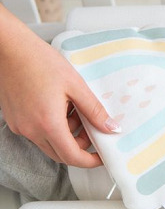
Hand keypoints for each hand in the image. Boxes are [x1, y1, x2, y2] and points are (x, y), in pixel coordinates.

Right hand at [0, 5, 120, 167]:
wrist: (10, 48)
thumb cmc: (39, 61)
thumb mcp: (76, 85)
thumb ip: (95, 110)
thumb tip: (110, 127)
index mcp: (47, 123)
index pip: (72, 157)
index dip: (90, 160)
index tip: (101, 157)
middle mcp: (30, 130)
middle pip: (60, 154)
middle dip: (80, 147)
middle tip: (92, 130)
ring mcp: (20, 126)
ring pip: (49, 143)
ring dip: (67, 135)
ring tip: (76, 111)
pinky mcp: (15, 120)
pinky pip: (38, 133)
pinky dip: (54, 127)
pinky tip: (61, 107)